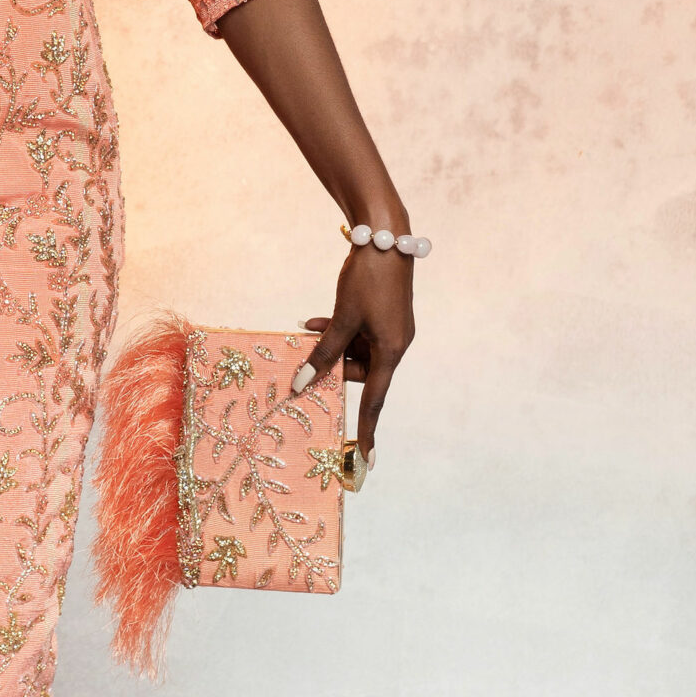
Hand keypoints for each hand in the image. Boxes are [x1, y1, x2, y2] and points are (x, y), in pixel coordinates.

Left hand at [292, 244, 413, 459]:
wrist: (384, 236)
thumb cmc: (367, 279)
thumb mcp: (341, 318)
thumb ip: (322, 353)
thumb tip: (300, 385)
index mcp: (391, 351)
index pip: (374, 400)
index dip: (368, 429)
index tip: (366, 460)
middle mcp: (394, 344)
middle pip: (359, 371)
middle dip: (332, 365)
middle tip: (306, 354)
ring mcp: (390, 329)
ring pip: (354, 350)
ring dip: (330, 345)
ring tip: (308, 329)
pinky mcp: (382, 314)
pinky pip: (356, 333)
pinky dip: (337, 330)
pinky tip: (313, 320)